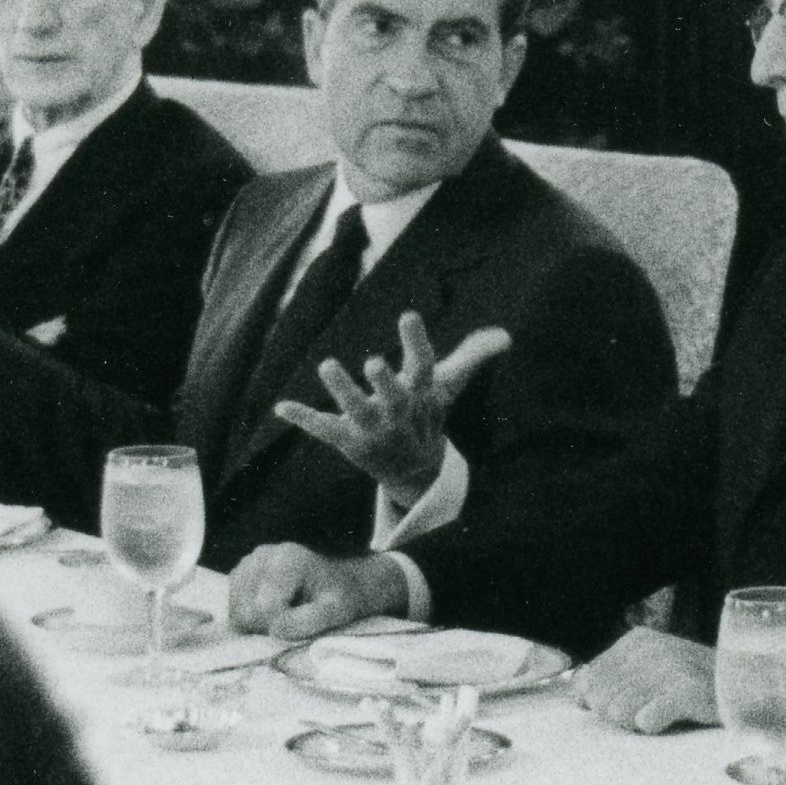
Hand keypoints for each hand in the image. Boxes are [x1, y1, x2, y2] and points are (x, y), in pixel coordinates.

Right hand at [226, 542, 409, 639]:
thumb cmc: (339, 597)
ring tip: (284, 616)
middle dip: (267, 626)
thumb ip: (309, 621)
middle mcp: (262, 555)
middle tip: (292, 623)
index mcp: (287, 559)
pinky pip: (233, 611)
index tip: (301, 623)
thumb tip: (275, 630)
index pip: (265, 608)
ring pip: (236, 613)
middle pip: (246, 612)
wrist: (337, 583)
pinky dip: (250, 620)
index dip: (281, 626)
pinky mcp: (239, 575)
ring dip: (257, 625)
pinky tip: (271, 613)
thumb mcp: (336, 611)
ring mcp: (247, 563)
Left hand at [270, 313, 508, 493]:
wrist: (413, 470)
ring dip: (342, 390)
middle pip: (392, 397)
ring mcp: (371, 429)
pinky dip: (303, 418)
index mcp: (420, 395)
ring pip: (356, 411)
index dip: (416, 342)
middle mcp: (397, 413)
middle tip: (373, 361)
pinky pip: (324, 429)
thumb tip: (504, 336)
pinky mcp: (347, 440)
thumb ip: (472, 356)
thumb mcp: (449, 385)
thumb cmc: (427, 415)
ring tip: (327, 364)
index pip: (423, 366)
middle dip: (384, 382)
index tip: (407, 315)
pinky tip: (281, 406)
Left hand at [579, 626, 721, 733]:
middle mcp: (650, 648)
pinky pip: (644, 721)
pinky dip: (656, 727)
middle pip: (599, 699)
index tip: (631, 706)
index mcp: (636, 640)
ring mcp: (668, 666)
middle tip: (652, 713)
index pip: (587, 682)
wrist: (751, 690)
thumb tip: (579, 693)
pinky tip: (674, 720)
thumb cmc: (696, 688)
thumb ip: (613, 679)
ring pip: (618, 713)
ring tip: (666, 716)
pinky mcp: (685, 690)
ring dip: (639, 723)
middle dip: (619, 716)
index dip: (601, 704)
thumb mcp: (652, 674)